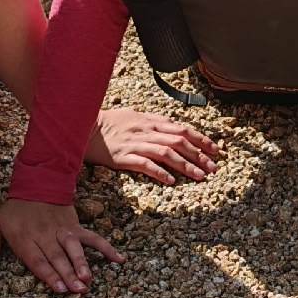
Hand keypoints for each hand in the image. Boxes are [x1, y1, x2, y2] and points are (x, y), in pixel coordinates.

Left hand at [0, 198, 122, 295]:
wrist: (37, 182)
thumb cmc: (15, 209)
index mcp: (25, 238)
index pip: (37, 259)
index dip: (48, 274)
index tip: (57, 288)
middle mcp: (45, 235)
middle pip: (57, 258)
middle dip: (67, 275)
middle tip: (76, 290)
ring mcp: (63, 231)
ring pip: (74, 248)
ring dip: (82, 263)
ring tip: (88, 278)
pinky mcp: (75, 226)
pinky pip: (92, 237)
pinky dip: (106, 248)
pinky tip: (119, 259)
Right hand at [87, 105, 221, 184]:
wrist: (82, 127)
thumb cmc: (107, 122)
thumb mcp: (132, 115)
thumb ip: (151, 121)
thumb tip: (170, 125)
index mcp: (149, 120)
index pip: (181, 128)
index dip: (200, 139)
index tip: (215, 149)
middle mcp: (145, 131)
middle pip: (179, 141)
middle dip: (199, 154)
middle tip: (213, 167)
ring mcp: (135, 144)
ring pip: (167, 153)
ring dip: (186, 165)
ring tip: (200, 176)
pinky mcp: (122, 157)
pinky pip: (145, 165)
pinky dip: (160, 172)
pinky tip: (171, 181)